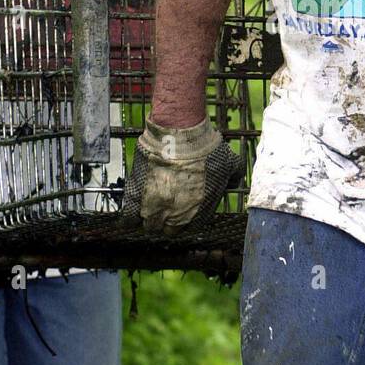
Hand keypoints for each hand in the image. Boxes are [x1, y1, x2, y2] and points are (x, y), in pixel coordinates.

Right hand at [123, 116, 244, 233]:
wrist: (180, 134)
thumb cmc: (205, 148)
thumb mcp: (229, 163)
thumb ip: (234, 177)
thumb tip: (235, 181)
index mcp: (198, 211)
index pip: (191, 227)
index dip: (187, 219)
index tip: (183, 210)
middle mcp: (176, 214)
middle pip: (169, 230)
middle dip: (168, 223)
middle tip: (166, 210)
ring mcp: (155, 206)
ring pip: (148, 225)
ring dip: (149, 220)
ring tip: (150, 209)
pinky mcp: (136, 194)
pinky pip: (129, 217)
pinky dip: (130, 218)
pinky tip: (132, 215)